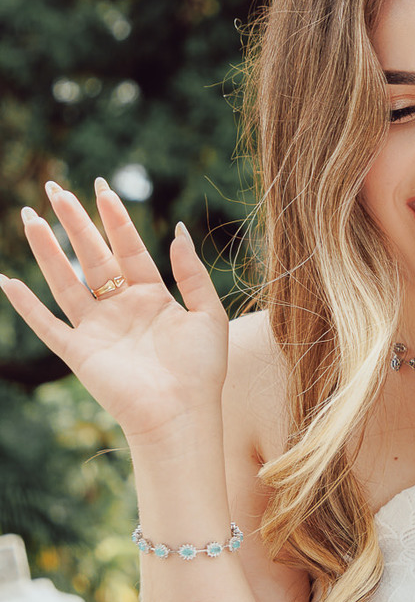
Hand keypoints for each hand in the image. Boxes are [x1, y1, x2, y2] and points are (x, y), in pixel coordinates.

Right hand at [0, 181, 228, 445]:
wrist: (182, 415)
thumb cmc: (201, 372)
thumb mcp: (207, 315)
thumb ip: (192, 273)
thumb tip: (178, 230)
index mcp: (152, 298)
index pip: (129, 249)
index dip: (115, 219)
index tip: (102, 187)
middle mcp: (121, 309)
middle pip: (93, 257)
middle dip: (74, 223)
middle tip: (55, 189)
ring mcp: (97, 329)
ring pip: (65, 281)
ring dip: (47, 251)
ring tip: (30, 218)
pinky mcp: (79, 353)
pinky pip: (46, 325)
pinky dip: (26, 306)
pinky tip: (7, 281)